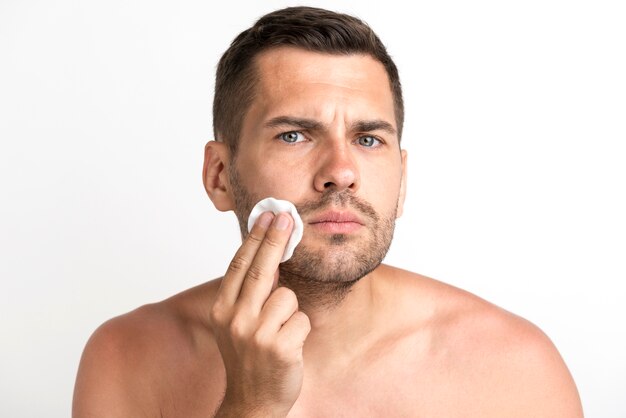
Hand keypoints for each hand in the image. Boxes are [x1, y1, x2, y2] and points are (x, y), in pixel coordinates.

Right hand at [210, 212, 310, 416]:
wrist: (252, 401)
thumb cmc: (248, 357)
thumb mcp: (236, 323)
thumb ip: (247, 293)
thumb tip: (268, 255)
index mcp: (222, 310)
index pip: (240, 265)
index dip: (256, 237)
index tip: (268, 215)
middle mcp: (235, 319)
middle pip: (261, 269)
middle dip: (276, 239)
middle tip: (287, 217)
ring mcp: (256, 334)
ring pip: (288, 297)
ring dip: (290, 312)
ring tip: (279, 333)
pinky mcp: (279, 347)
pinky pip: (301, 320)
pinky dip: (300, 330)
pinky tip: (288, 346)